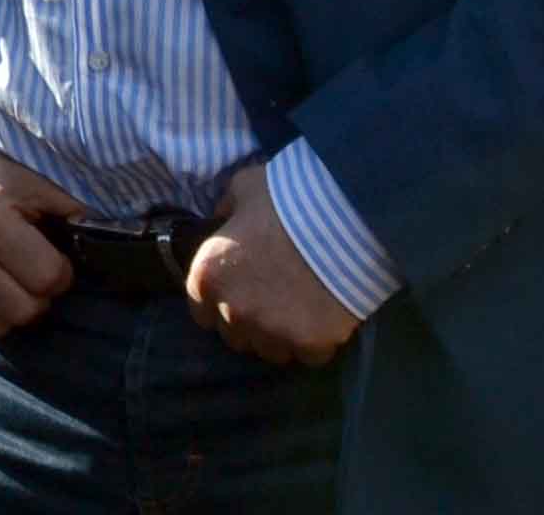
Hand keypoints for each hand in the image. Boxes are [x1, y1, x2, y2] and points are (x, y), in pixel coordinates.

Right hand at [0, 150, 81, 336]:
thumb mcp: (29, 183)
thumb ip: (69, 209)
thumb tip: (116, 236)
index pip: (48, 278)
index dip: (59, 272)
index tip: (49, 257)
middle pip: (25, 310)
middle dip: (37, 295)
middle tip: (29, 271)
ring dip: (10, 308)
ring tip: (4, 277)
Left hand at [186, 163, 360, 366]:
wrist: (342, 217)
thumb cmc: (286, 198)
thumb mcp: (244, 188)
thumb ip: (227, 207)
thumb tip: (222, 217)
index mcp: (208, 276)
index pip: (201, 312)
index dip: (220, 303)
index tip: (239, 293)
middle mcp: (233, 311)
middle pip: (235, 335)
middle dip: (250, 321)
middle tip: (273, 300)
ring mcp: (272, 331)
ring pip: (271, 351)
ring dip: (281, 336)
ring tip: (299, 312)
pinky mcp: (309, 343)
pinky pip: (308, 355)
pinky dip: (316, 343)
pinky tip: (325, 319)